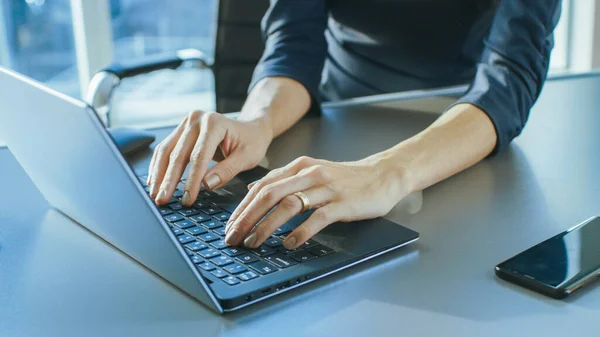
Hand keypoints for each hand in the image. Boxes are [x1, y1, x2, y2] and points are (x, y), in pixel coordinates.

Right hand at [147, 110, 272, 205]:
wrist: (251, 127)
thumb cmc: (251, 141)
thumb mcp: (247, 157)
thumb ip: (227, 170)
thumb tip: (206, 185)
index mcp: (214, 123)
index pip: (198, 156)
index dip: (190, 180)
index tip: (187, 199)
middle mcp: (197, 119)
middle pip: (178, 154)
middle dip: (169, 180)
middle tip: (162, 200)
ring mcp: (187, 123)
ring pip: (166, 151)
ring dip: (159, 174)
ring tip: (155, 194)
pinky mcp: (181, 129)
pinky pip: (165, 148)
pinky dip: (159, 166)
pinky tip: (155, 181)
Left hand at [224, 155, 409, 249]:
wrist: (383, 174)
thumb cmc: (346, 178)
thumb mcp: (312, 172)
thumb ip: (284, 180)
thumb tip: (253, 190)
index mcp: (299, 166)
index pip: (261, 186)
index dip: (242, 207)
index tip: (229, 225)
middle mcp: (309, 174)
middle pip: (269, 195)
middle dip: (246, 218)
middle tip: (232, 237)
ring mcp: (326, 188)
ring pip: (288, 205)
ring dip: (266, 226)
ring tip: (254, 243)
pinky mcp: (343, 203)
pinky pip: (317, 218)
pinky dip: (300, 232)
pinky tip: (288, 243)